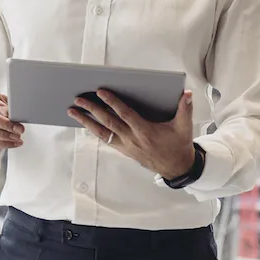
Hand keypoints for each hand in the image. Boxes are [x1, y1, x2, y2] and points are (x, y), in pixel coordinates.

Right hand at [0, 92, 23, 150]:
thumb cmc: (0, 109)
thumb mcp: (6, 102)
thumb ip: (10, 106)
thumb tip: (19, 113)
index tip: (8, 112)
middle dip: (5, 124)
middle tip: (18, 128)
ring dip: (5, 136)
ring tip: (17, 136)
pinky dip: (4, 144)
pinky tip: (14, 143)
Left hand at [70, 90, 195, 180]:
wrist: (176, 167)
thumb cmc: (178, 145)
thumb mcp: (184, 127)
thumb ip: (185, 109)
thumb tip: (187, 94)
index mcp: (145, 131)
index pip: (125, 114)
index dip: (112, 102)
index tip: (101, 92)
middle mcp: (132, 139)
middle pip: (108, 122)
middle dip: (91, 110)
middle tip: (78, 99)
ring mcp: (126, 146)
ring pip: (102, 132)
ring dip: (86, 121)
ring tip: (73, 111)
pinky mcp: (124, 150)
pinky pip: (105, 139)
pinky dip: (94, 131)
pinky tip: (85, 124)